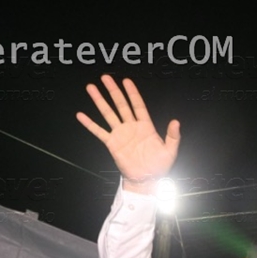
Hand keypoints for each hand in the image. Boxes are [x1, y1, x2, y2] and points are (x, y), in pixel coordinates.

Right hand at [78, 75, 180, 193]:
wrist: (147, 180)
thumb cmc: (159, 166)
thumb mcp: (170, 151)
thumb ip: (173, 136)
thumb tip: (176, 121)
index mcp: (146, 126)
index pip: (138, 105)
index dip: (132, 93)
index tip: (126, 81)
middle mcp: (131, 127)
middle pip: (121, 105)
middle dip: (113, 91)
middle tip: (105, 77)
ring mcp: (120, 134)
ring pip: (108, 114)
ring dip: (100, 101)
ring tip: (91, 88)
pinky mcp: (112, 144)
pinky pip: (99, 132)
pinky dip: (90, 124)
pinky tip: (81, 115)